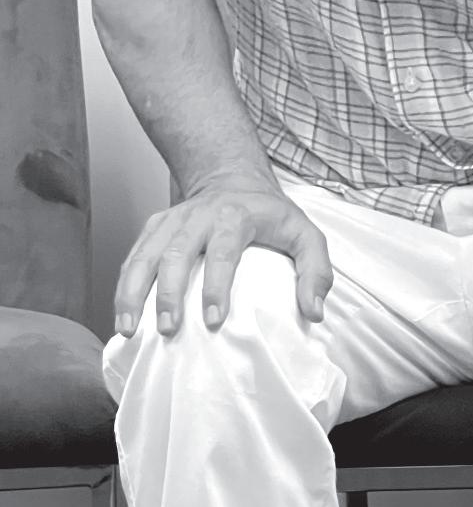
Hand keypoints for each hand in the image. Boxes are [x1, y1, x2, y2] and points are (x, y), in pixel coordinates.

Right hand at [113, 176, 332, 337]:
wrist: (233, 178)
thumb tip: (313, 311)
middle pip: (178, 252)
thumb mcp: (305, 234)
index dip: (217, 285)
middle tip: (169, 329)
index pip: (225, 250)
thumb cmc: (270, 215)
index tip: (214, 319)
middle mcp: (199, 215)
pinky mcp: (154, 227)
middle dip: (171, 292)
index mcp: (236, 215)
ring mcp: (172, 220)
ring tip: (130, 329)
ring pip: (146, 254)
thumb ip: (316, 270)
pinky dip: (124, 286)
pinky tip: (122, 317)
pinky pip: (133, 257)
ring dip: (134, 291)